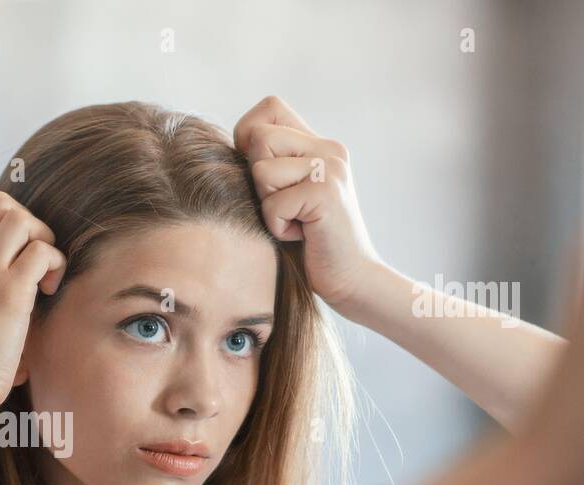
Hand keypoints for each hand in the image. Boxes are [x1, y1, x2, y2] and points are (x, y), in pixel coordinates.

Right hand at [0, 191, 65, 406]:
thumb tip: (15, 289)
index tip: (11, 253)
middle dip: (27, 223)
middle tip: (32, 261)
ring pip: (20, 217)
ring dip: (42, 239)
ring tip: (41, 274)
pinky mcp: (10, 293)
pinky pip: (42, 251)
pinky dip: (54, 265)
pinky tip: (46, 292)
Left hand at [234, 95, 381, 310]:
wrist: (351, 278)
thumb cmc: (310, 242)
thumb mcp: (288, 193)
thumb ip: (271, 164)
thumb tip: (232, 146)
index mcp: (319, 144)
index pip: (270, 107)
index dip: (249, 135)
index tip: (259, 172)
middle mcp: (329, 149)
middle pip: (258, 140)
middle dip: (258, 181)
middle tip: (286, 207)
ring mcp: (330, 169)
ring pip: (262, 172)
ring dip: (268, 207)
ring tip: (296, 222)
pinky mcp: (326, 194)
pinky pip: (273, 205)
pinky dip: (279, 228)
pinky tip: (303, 236)